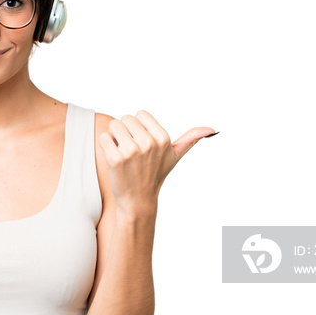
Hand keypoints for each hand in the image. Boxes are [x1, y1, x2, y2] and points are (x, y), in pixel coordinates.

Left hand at [98, 110, 215, 212]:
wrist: (138, 200)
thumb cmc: (155, 175)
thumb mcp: (175, 156)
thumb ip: (190, 139)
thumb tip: (212, 129)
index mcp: (163, 138)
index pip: (140, 114)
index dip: (138, 128)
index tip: (143, 144)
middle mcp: (149, 143)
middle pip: (125, 118)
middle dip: (126, 132)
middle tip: (132, 152)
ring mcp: (131, 151)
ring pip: (114, 126)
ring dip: (115, 138)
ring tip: (124, 155)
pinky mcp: (115, 158)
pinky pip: (104, 138)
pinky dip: (106, 146)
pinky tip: (115, 159)